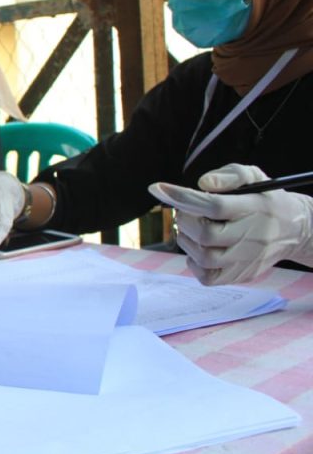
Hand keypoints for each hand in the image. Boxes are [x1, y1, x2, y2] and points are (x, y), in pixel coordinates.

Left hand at [148, 164, 312, 284]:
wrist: (296, 230)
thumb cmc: (265, 199)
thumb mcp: (253, 176)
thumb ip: (229, 175)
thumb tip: (201, 183)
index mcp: (254, 208)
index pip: (213, 205)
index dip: (182, 197)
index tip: (157, 188)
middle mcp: (252, 236)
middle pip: (205, 234)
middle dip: (184, 220)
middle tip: (184, 210)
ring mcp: (246, 259)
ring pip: (203, 257)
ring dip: (186, 240)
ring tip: (192, 227)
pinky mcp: (240, 275)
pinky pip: (208, 277)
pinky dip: (194, 263)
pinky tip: (198, 247)